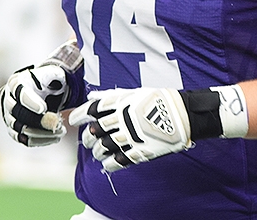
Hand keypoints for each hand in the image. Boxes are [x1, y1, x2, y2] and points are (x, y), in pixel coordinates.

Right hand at [0, 64, 68, 146]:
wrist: (44, 90)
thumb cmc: (47, 81)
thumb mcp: (53, 73)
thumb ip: (57, 75)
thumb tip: (65, 80)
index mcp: (16, 83)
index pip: (19, 93)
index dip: (30, 102)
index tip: (43, 109)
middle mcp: (9, 100)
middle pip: (18, 113)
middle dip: (38, 120)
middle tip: (56, 123)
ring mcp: (10, 117)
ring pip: (20, 129)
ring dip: (41, 133)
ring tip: (60, 131)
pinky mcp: (15, 130)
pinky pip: (24, 140)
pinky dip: (40, 140)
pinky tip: (55, 138)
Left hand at [68, 88, 191, 171]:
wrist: (183, 115)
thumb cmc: (159, 100)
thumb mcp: (135, 92)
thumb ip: (112, 96)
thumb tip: (93, 96)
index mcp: (121, 103)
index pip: (92, 109)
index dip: (79, 116)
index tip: (73, 121)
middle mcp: (123, 119)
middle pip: (95, 131)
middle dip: (88, 138)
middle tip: (87, 140)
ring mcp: (131, 136)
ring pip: (104, 148)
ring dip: (97, 152)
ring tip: (97, 153)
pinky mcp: (140, 151)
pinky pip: (118, 161)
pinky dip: (109, 164)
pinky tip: (107, 164)